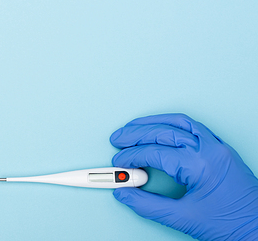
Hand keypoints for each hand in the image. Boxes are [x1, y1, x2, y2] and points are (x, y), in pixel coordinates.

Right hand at [110, 114, 257, 239]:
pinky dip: (172, 124)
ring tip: (133, 127)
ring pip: (179, 123)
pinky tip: (160, 127)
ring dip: (153, 123)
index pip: (155, 152)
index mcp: (200, 164)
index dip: (132, 157)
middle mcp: (209, 149)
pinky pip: (193, 127)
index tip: (119, 164)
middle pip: (163, 132)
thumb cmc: (232, 226)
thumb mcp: (184, 218)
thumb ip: (148, 205)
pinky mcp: (220, 150)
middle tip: (117, 139)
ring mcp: (217, 147)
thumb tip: (125, 194)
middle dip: (135, 134)